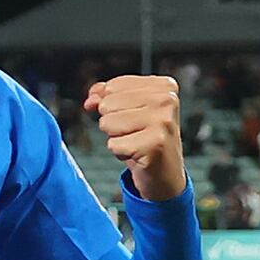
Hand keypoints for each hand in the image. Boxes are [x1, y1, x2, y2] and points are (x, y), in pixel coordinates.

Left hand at [86, 74, 188, 203]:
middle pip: (107, 104)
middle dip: (113, 123)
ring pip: (107, 123)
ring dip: (116, 137)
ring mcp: (163, 121)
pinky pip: (113, 144)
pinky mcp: (155, 143)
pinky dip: (120, 152)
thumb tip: (92, 98)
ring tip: (136, 142)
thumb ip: (105, 95)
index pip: (111, 87)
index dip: (111, 106)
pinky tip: (138, 154)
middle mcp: (167, 99)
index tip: (133, 118)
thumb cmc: (144, 138)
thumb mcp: (126, 110)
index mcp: (163, 86)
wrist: (165, 173)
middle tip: (135, 133)